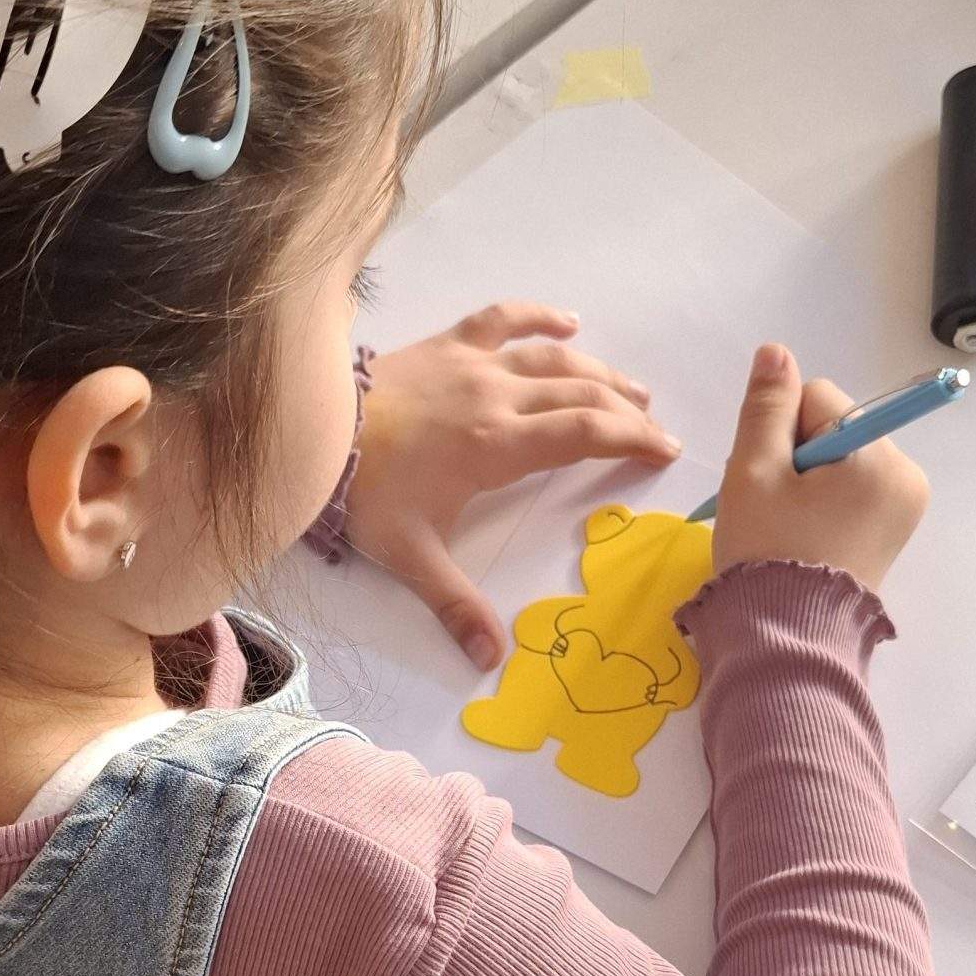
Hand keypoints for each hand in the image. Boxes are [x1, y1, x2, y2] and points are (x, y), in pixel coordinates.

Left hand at [345, 301, 678, 667]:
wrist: (311, 431)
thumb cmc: (364, 492)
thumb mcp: (411, 555)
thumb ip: (455, 604)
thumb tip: (489, 659)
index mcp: (498, 445)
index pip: (584, 435)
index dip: (632, 441)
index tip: (664, 452)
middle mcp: (497, 396)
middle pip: (581, 394)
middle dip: (627, 412)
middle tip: (656, 429)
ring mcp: (473, 364)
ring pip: (553, 359)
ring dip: (599, 372)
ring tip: (632, 389)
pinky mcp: (447, 345)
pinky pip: (503, 319)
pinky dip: (539, 316)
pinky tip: (568, 321)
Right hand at [710, 343, 927, 594]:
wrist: (785, 641)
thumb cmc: (768, 552)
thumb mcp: (753, 472)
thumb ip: (766, 407)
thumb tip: (777, 351)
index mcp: (880, 458)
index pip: (819, 400)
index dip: (780, 433)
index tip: (772, 481)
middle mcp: (906, 476)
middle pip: (833, 428)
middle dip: (796, 457)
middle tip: (775, 509)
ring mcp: (905, 507)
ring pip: (839, 458)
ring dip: (806, 481)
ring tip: (788, 526)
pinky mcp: (893, 530)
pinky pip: (852, 489)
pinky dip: (823, 503)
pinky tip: (804, 534)